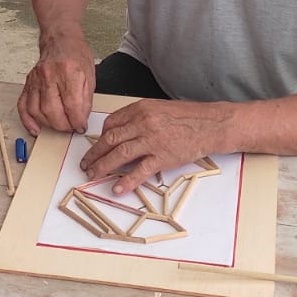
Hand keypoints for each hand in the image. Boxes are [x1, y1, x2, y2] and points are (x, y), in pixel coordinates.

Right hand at [18, 38, 95, 134]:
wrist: (60, 40)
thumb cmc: (76, 55)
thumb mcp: (89, 76)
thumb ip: (85, 99)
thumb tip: (80, 120)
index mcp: (69, 71)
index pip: (72, 104)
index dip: (77, 121)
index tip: (80, 127)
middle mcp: (50, 75)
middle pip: (52, 110)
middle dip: (63, 125)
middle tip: (71, 127)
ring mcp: (36, 79)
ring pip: (36, 110)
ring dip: (49, 124)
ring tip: (59, 125)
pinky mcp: (28, 83)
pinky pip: (23, 105)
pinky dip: (28, 120)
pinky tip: (36, 128)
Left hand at [80, 100, 230, 194]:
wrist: (210, 124)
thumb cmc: (187, 116)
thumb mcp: (159, 108)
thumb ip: (139, 117)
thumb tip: (120, 132)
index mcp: (140, 109)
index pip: (111, 123)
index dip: (100, 137)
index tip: (97, 146)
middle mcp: (143, 123)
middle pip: (110, 140)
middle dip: (94, 154)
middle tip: (85, 163)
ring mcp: (152, 141)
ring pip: (119, 155)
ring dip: (102, 167)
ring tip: (92, 175)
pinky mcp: (163, 157)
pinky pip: (139, 171)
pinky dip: (126, 181)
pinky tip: (116, 188)